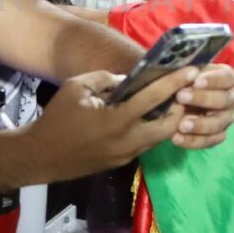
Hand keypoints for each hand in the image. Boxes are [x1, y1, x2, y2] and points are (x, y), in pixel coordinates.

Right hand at [23, 67, 195, 179]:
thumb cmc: (58, 117)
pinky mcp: (122, 162)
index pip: (154, 98)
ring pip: (159, 138)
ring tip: (174, 100)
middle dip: (182, 107)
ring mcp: (126, 155)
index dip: (174, 83)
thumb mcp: (77, 87)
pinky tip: (151, 116)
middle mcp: (127, 141)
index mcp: (117, 120)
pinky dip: (154, 129)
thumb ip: (106, 80)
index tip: (191, 70)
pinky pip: (146, 144)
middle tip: (186, 90)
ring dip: (169, 120)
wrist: (42, 155)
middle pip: (169, 126)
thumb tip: (129, 79)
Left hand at [172, 62, 233, 148]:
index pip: (226, 78)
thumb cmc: (186, 79)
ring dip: (199, 125)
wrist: (180, 97)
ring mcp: (227, 118)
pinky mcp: (218, 135)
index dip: (212, 80)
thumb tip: (182, 72)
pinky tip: (176, 138)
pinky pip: (209, 141)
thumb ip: (187, 72)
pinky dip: (192, 141)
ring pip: (218, 124)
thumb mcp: (187, 71)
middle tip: (180, 97)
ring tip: (180, 125)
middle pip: (223, 100)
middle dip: (202, 99)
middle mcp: (232, 98)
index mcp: (228, 78)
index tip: (195, 81)